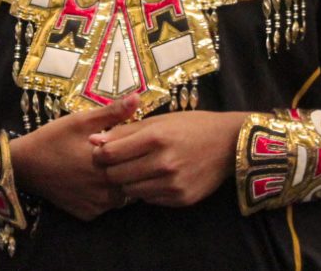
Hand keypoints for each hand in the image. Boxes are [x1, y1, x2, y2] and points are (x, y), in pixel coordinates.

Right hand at [11, 96, 138, 220]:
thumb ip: (112, 112)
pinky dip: (103, 194)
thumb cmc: (53, 139)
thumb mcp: (80, 121)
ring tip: (103, 165)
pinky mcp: (88, 214)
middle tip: (114, 153)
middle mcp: (106, 192)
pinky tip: (92, 180)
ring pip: (120, 195)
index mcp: (108, 167)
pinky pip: (105, 205)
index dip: (134, 150)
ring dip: (116, 181)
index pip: (137, 162)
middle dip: (127, 166)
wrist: (25, 166)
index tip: (128, 141)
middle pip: (130, 180)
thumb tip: (138, 97)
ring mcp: (97, 206)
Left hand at [89, 110, 247, 207]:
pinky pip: (150, 199)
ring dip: (128, 182)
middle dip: (111, 170)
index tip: (100, 151)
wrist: (227, 144)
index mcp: (155, 138)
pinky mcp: (182, 199)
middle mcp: (163, 163)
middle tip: (115, 163)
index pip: (111, 153)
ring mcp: (173, 184)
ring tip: (134, 169)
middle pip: (117, 175)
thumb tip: (93, 140)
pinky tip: (152, 178)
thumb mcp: (157, 121)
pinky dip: (146, 190)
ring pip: (131, 191)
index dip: (100, 154)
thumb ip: (124, 131)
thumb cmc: (189, 125)